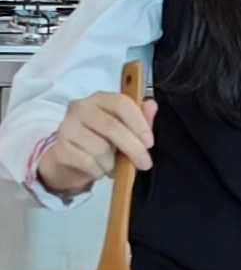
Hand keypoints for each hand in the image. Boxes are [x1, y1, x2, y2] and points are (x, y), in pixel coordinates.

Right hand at [37, 93, 157, 196]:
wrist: (67, 162)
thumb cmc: (98, 142)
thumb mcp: (122, 131)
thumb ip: (138, 119)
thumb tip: (152, 105)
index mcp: (99, 99)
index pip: (121, 103)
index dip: (138, 123)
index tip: (149, 143)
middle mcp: (80, 108)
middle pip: (112, 126)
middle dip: (133, 148)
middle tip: (144, 163)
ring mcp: (66, 127)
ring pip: (100, 148)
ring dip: (112, 164)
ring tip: (112, 167)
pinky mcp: (60, 148)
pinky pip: (87, 162)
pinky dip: (98, 171)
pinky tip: (98, 171)